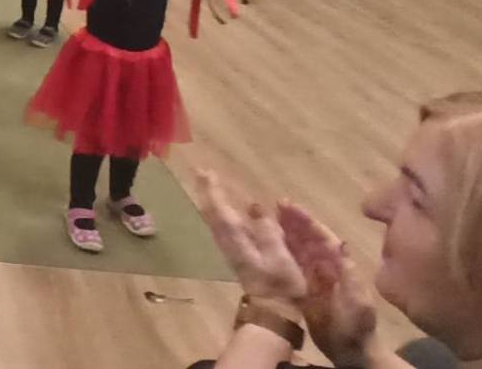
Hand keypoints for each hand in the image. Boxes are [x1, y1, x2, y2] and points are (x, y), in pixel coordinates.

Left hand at [197, 170, 308, 303]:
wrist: (274, 310)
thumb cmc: (279, 283)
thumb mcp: (278, 256)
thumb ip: (267, 230)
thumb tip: (255, 207)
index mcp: (237, 240)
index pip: (220, 211)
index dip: (213, 191)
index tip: (206, 171)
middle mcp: (229, 242)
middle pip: (212, 213)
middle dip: (207, 192)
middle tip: (202, 172)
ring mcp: (232, 249)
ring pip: (215, 220)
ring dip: (212, 201)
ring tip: (210, 184)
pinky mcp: (238, 255)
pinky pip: (224, 228)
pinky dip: (221, 213)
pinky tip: (227, 209)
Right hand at [279, 202, 378, 365]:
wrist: (350, 350)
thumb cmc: (356, 325)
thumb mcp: (358, 300)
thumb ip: (350, 274)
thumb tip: (342, 243)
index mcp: (340, 265)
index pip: (322, 237)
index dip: (306, 221)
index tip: (289, 207)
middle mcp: (325, 267)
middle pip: (307, 238)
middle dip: (293, 221)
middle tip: (275, 204)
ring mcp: (312, 277)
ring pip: (297, 248)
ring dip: (284, 232)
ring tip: (267, 217)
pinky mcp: (301, 289)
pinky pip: (288, 266)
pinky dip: (278, 253)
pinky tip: (265, 244)